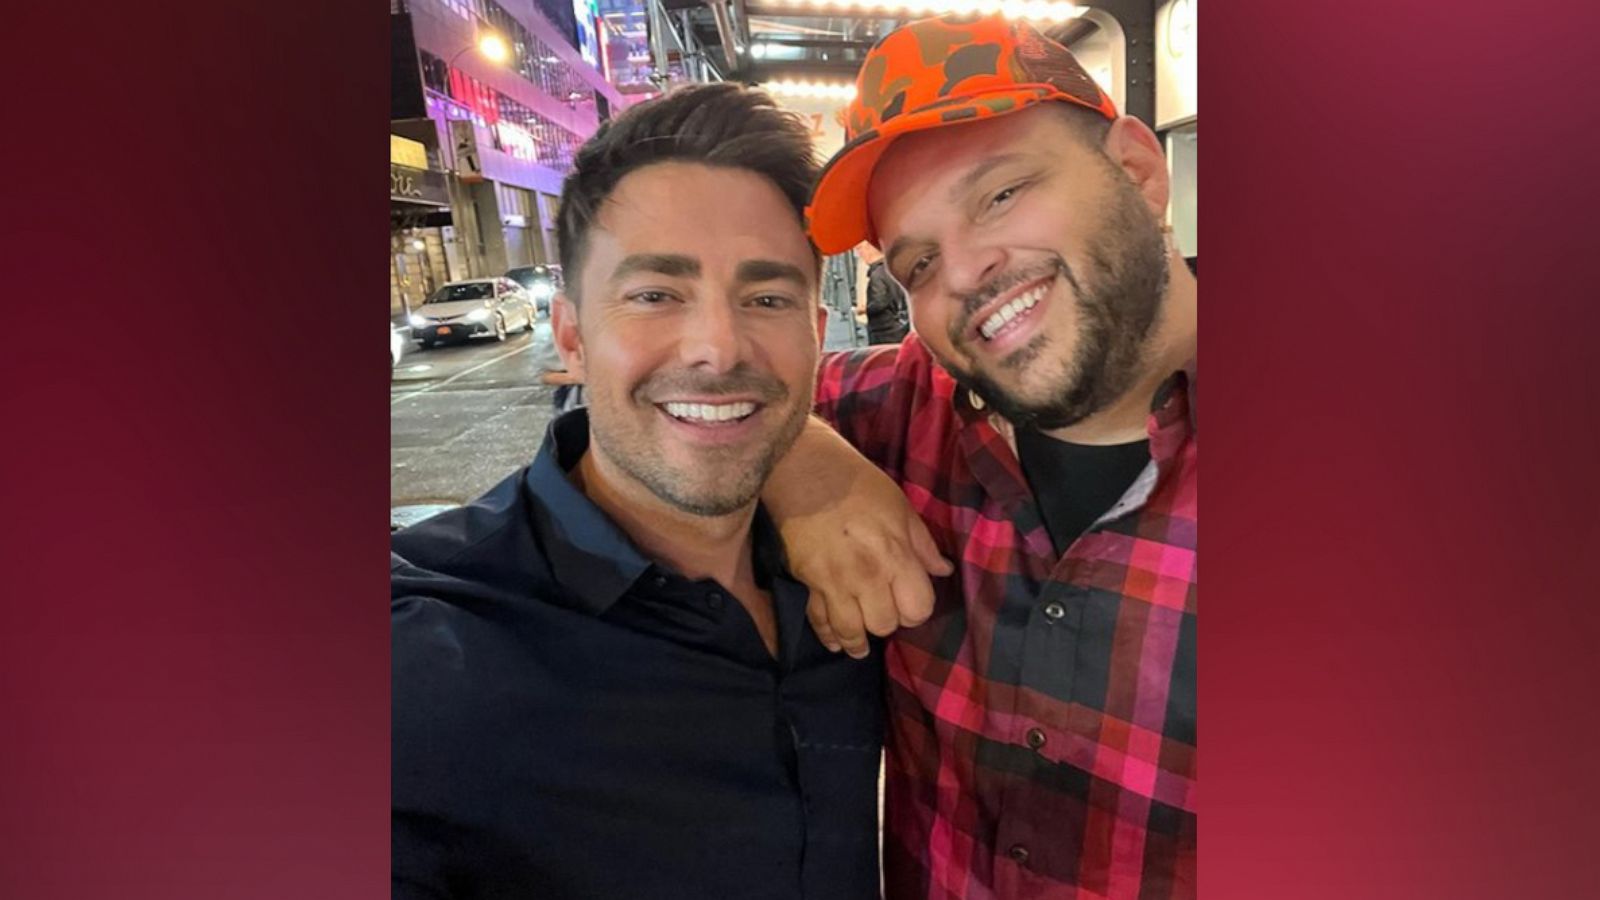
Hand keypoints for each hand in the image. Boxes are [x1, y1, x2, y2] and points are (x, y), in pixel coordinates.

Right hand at [764, 419, 953, 657]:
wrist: (803, 468)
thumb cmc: (857, 484)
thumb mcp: (900, 506)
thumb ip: (922, 544)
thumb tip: (943, 570)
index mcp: (895, 555)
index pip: (917, 608)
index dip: (918, 609)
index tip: (911, 601)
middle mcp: (866, 576)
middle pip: (884, 624)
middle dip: (888, 621)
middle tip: (884, 609)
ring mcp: (833, 582)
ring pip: (851, 632)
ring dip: (858, 642)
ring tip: (860, 645)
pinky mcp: (807, 582)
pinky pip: (818, 620)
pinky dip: (827, 636)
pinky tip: (835, 643)